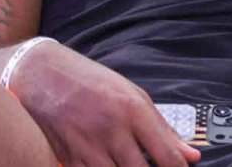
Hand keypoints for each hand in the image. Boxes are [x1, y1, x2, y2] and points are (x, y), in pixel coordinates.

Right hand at [5, 41, 200, 166]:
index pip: (166, 155)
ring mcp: (87, 146)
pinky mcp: (66, 158)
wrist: (40, 73)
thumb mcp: (132, 94)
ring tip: (128, 163)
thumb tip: (191, 155)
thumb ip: (163, 128)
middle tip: (151, 165)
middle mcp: (111, 130)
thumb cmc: (90, 81)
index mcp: (133, 110)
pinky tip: (107, 164)